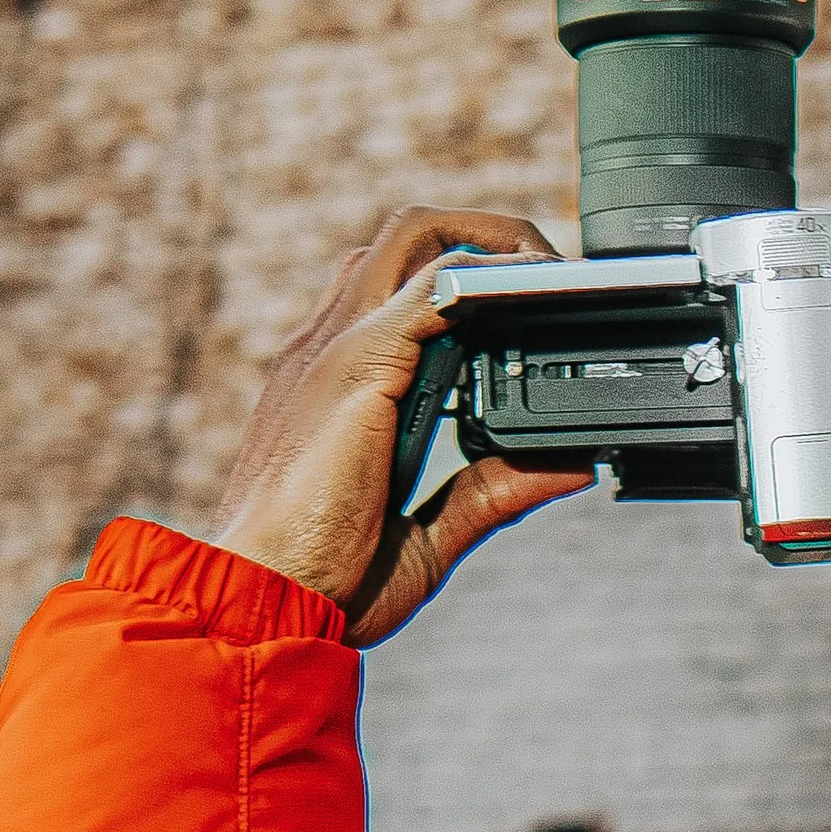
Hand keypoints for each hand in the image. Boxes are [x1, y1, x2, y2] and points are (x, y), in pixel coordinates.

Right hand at [211, 207, 594, 646]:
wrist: (262, 598)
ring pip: (413, 236)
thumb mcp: (434, 530)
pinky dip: (486, 277)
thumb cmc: (326, 577)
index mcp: (338, 380)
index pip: (393, 285)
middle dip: (486, 233)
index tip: (522, 302)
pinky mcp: (359, 365)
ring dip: (489, 238)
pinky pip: (429, 289)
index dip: (460, 276)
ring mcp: (339, 347)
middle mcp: (331, 346)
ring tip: (549, 270)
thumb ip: (495, 490)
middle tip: (550, 274)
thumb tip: (568, 466)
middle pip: (404, 236)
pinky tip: (532, 289)